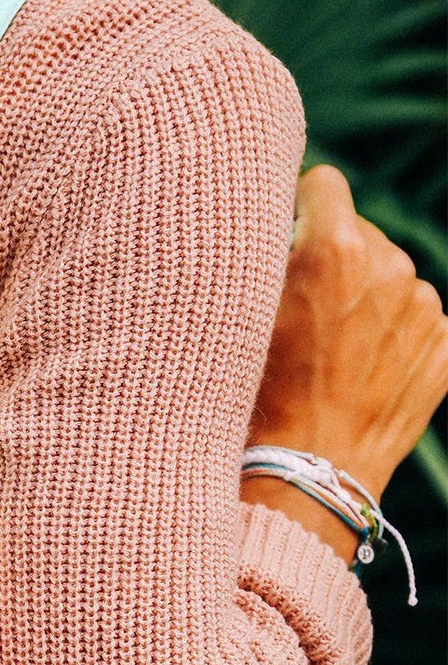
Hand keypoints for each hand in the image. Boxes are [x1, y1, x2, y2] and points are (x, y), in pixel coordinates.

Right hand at [249, 165, 447, 500]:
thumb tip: (273, 229)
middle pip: (355, 233)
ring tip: (325, 356)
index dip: (295, 211)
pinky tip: (353, 376)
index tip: (280, 245)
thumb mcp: (238, 323)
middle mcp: (391, 266)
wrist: (305, 480)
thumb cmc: (257, 405)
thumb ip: (262, 262)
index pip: (321, 184)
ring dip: (359, 301)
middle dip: (329, 263)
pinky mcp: (443, 348)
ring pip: (385, 278)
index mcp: (335, 249)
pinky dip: (385, 339)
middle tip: (296, 319)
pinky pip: (410, 321)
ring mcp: (423, 310)